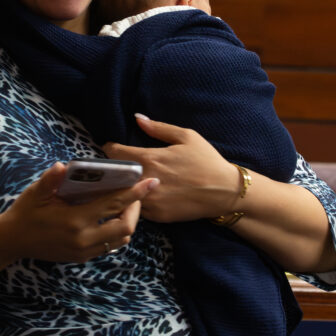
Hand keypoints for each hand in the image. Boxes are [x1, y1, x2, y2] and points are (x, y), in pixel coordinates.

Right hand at [0, 162, 156, 261]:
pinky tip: (112, 219)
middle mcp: (83, 239)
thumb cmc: (26, 212)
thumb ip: (51, 180)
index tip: (151, 182)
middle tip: (135, 194)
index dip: (135, 193)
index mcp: (75, 220)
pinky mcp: (82, 257)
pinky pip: (109, 247)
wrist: (12, 241)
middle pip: (125, 227)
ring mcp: (84, 251)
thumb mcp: (36, 193)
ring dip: (127, 222)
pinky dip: (117, 233)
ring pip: (120, 240)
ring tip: (125, 206)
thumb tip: (63, 166)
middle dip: (136, 210)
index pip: (113, 205)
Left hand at [102, 114, 239, 222]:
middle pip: (114, 176)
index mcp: (150, 159)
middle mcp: (145, 181)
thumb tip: (137, 118)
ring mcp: (150, 202)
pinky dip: (135, 202)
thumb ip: (159, 128)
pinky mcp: (156, 217)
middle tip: (115, 166)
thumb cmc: (207, 161)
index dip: (110, 149)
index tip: (111, 148)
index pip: (114, 153)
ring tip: (125, 182)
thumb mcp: (187, 137)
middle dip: (113, 170)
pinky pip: (137, 209)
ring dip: (122, 188)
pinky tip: (141, 196)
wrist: (225, 192)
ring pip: (123, 195)